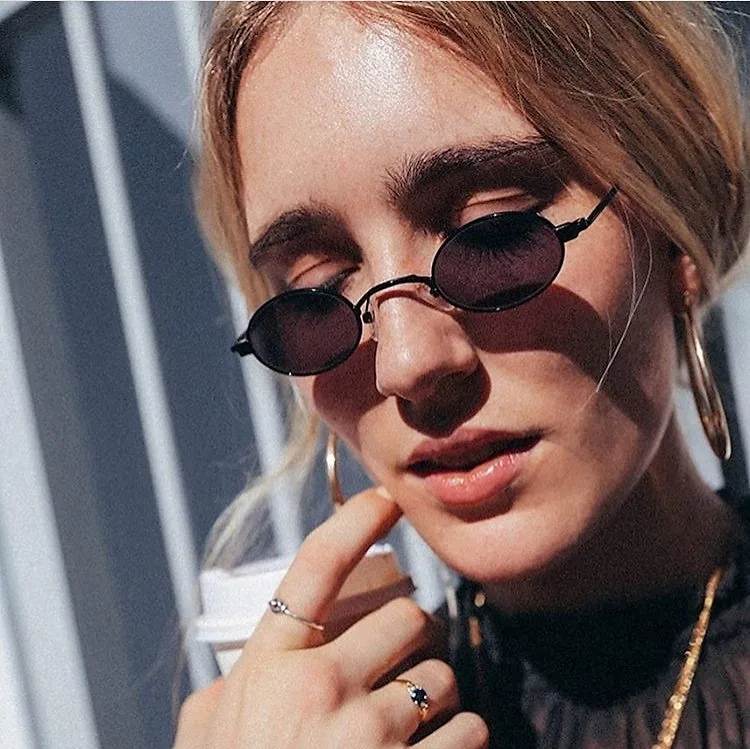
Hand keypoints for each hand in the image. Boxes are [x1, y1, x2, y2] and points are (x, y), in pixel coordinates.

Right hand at [174, 487, 488, 747]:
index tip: (384, 500)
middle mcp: (319, 688)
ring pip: (443, 676)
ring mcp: (368, 736)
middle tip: (402, 659)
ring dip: (436, 695)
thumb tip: (240, 668)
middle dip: (413, 636)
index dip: (354, 522)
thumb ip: (223, 693)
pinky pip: (469, 731)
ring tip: (409, 725)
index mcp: (268, 668)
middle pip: (408, 617)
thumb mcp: (205, 740)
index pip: (315, 567)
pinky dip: (462, 739)